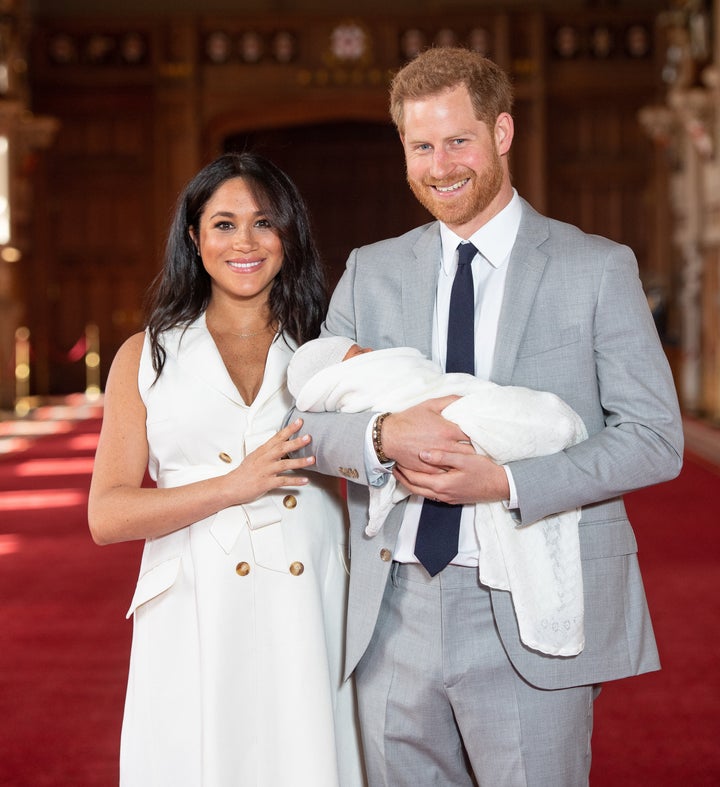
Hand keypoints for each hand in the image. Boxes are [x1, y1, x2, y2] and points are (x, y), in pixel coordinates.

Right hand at [228, 418, 314, 504]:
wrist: (231, 486)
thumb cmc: (243, 473)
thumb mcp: (254, 457)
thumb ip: (267, 451)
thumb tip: (280, 445)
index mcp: (262, 451)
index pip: (277, 437)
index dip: (289, 429)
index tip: (299, 422)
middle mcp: (264, 459)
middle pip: (282, 448)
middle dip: (296, 442)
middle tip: (308, 437)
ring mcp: (265, 471)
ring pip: (284, 464)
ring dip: (300, 462)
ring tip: (312, 460)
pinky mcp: (266, 483)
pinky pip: (283, 481)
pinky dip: (295, 481)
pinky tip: (305, 480)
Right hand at [381, 396, 473, 471]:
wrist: (389, 436)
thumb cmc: (409, 420)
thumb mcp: (430, 405)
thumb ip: (450, 400)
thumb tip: (466, 399)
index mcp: (448, 430)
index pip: (474, 435)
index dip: (480, 434)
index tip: (482, 434)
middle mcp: (445, 447)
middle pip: (470, 452)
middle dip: (476, 449)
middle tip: (480, 447)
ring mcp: (438, 460)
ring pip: (460, 464)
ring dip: (465, 461)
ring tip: (470, 458)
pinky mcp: (430, 470)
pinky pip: (447, 472)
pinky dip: (452, 470)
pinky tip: (455, 466)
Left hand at [394, 450, 509, 505]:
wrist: (500, 486)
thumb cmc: (484, 471)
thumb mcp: (464, 459)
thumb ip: (443, 456)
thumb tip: (423, 454)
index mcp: (442, 484)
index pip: (414, 478)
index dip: (403, 469)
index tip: (396, 459)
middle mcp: (441, 494)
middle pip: (414, 488)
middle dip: (402, 477)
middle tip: (394, 466)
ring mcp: (446, 498)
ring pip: (421, 492)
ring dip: (410, 482)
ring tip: (403, 471)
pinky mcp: (451, 498)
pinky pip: (430, 493)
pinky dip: (421, 485)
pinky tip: (422, 477)